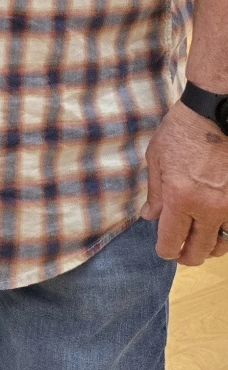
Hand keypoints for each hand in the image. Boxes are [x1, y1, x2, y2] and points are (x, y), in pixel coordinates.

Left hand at [142, 100, 227, 263]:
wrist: (215, 114)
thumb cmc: (181, 132)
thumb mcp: (157, 159)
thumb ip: (154, 193)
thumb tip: (149, 217)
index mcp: (180, 199)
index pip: (172, 241)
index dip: (166, 251)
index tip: (164, 249)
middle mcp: (207, 208)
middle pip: (199, 251)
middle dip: (186, 256)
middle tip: (180, 252)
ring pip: (222, 244)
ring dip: (209, 247)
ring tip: (200, 241)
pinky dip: (225, 233)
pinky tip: (217, 228)